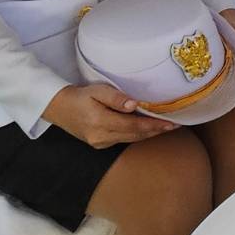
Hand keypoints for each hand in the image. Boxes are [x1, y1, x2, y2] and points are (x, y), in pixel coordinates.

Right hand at [41, 83, 176, 148]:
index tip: (170, 123)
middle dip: (155, 131)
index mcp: (101, 122)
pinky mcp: (100, 144)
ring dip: (149, 134)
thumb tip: (134, 105)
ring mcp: (100, 143)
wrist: (59, 108)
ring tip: (166, 128)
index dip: (153, 125)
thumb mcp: (97, 91)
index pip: (133, 125)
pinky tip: (147, 130)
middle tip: (175, 126)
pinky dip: (137, 135)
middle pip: (135, 135)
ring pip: (130, 139)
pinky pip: (123, 140)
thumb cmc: (80, 96)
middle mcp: (102, 137)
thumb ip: (116, 98)